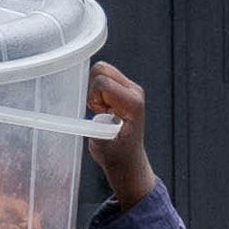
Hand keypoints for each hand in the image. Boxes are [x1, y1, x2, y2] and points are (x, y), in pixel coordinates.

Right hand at [85, 61, 158, 205]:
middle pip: (101, 69)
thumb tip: (95, 117)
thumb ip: (99, 131)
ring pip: (101, 70)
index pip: (102, 82)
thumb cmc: (118, 154)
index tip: (99, 114)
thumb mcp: (104, 147)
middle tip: (99, 110)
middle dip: (93, 90)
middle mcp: (135, 91)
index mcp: (133, 103)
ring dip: (94, 90)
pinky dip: (97, 91)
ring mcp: (131, 88)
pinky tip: (104, 108)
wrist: (127, 159)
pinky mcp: (124, 88)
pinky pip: (103, 76)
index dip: (93, 98)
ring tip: (102, 110)